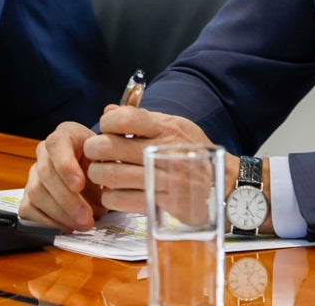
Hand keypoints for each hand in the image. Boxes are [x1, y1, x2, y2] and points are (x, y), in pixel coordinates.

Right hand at [19, 121, 105, 231]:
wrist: (93, 167)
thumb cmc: (101, 160)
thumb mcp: (109, 156)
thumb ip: (109, 168)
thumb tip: (109, 191)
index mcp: (66, 134)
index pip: (57, 144)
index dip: (66, 166)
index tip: (79, 185)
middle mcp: (45, 152)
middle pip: (46, 174)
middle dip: (67, 199)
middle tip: (86, 217)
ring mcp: (34, 173)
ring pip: (36, 193)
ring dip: (60, 214)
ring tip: (82, 224)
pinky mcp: (27, 194)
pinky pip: (28, 209)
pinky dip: (47, 222)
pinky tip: (67, 226)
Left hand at [84, 105, 228, 217]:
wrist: (221, 183)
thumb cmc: (192, 151)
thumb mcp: (174, 126)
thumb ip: (141, 118)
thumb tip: (108, 111)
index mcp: (166, 128)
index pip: (125, 118)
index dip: (107, 122)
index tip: (106, 128)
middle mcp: (162, 152)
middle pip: (109, 147)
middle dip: (94, 149)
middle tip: (94, 152)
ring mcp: (160, 179)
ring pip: (110, 175)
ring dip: (98, 174)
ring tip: (101, 172)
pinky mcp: (158, 203)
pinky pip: (120, 199)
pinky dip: (110, 196)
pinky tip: (113, 192)